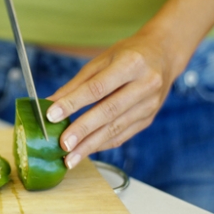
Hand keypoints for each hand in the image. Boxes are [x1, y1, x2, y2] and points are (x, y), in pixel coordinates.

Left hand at [45, 30, 182, 169]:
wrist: (163, 55)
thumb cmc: (127, 54)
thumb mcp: (101, 60)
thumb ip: (76, 84)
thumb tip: (50, 103)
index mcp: (131, 64)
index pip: (97, 88)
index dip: (73, 103)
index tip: (51, 115)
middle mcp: (145, 85)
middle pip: (109, 111)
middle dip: (83, 130)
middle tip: (62, 144)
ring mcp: (150, 104)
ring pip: (116, 128)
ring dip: (91, 145)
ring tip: (70, 158)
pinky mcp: (149, 119)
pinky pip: (123, 135)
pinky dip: (102, 144)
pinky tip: (86, 151)